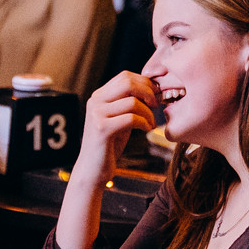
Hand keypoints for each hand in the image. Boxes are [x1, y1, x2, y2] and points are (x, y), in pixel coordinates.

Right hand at [70, 71, 158, 185]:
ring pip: (132, 102)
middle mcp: (95, 102)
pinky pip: (131, 118)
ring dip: (148, 113)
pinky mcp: (102, 129)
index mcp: (99, 96)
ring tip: (151, 124)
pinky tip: (147, 129)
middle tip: (156, 105)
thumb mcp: (119, 119)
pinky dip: (144, 123)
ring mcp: (96, 114)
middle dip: (148, 92)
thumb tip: (152, 89)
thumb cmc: (109, 146)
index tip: (156, 95)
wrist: (93, 171)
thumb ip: (129, 103)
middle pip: (128, 83)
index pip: (125, 76)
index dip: (145, 82)